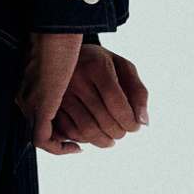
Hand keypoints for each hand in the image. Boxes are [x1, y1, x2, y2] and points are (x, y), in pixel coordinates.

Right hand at [17, 35, 149, 155]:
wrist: (65, 52)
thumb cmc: (101, 64)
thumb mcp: (123, 67)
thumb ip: (138, 91)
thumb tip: (144, 122)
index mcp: (96, 66)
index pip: (116, 102)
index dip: (129, 120)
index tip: (135, 127)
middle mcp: (75, 78)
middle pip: (102, 119)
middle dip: (118, 132)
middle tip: (123, 133)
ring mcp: (59, 93)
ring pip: (85, 129)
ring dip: (102, 141)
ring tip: (111, 140)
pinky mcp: (49, 105)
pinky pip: (68, 131)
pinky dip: (84, 140)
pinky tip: (93, 136)